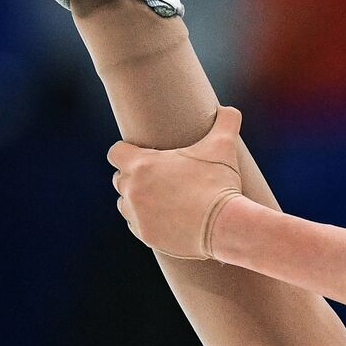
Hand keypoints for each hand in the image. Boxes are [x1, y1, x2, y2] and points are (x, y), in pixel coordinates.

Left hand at [109, 106, 246, 260]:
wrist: (225, 225)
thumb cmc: (220, 183)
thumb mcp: (225, 146)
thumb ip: (226, 121)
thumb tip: (230, 109)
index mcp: (142, 165)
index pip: (115, 153)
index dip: (126, 151)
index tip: (140, 154)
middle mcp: (133, 190)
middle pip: (119, 179)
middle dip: (134, 177)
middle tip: (158, 177)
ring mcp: (137, 215)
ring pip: (124, 204)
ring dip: (136, 200)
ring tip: (159, 198)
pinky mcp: (146, 236)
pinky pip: (136, 226)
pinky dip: (147, 222)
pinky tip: (165, 218)